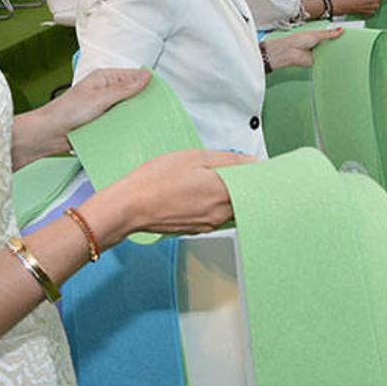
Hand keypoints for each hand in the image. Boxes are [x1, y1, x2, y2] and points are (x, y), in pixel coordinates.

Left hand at [17, 69, 150, 165]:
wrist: (48, 134)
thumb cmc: (66, 112)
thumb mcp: (99, 98)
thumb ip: (123, 88)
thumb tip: (145, 75)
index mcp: (105, 79)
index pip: (133, 77)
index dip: (147, 84)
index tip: (161, 94)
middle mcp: (106, 91)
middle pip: (132, 94)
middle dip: (143, 102)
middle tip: (157, 112)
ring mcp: (105, 108)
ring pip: (127, 110)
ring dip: (134, 117)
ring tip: (148, 124)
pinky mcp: (103, 123)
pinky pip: (120, 123)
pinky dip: (126, 127)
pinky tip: (134, 133)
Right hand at [100, 149, 253, 238]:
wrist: (129, 207)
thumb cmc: (155, 181)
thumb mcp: (193, 157)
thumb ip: (227, 159)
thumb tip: (250, 161)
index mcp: (223, 193)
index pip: (256, 184)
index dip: (257, 172)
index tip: (253, 164)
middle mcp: (220, 213)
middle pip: (246, 196)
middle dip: (242, 182)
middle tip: (230, 167)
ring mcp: (210, 224)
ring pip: (230, 206)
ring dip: (226, 192)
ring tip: (207, 178)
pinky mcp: (198, 228)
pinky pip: (216, 214)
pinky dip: (212, 202)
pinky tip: (196, 191)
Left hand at [264, 27, 342, 69]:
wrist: (290, 52)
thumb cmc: (297, 40)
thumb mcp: (316, 34)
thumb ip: (329, 34)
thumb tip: (341, 30)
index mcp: (318, 36)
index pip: (330, 35)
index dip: (338, 35)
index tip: (347, 34)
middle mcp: (319, 44)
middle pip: (331, 44)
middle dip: (338, 44)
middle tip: (350, 43)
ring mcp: (318, 53)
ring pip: (330, 52)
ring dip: (336, 52)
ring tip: (348, 51)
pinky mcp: (318, 61)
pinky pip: (327, 60)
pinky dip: (332, 60)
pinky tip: (340, 59)